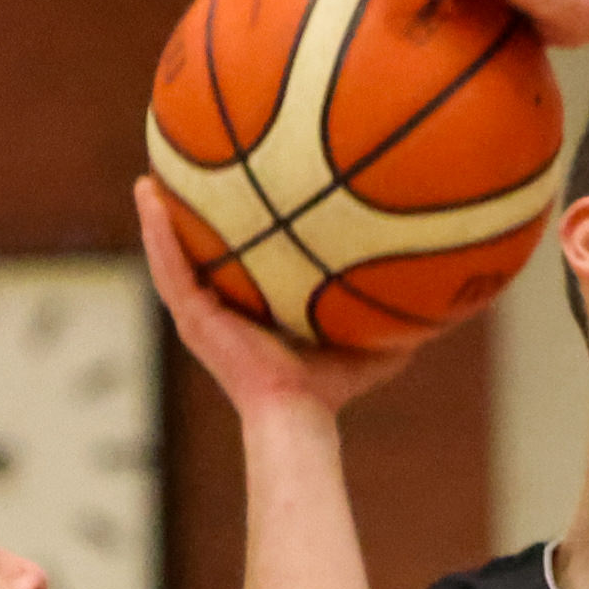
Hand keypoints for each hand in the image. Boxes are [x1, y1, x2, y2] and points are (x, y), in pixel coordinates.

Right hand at [133, 176, 420, 411]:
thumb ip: (392, 313)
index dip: (232, 230)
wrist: (298, 415)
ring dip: (158, 217)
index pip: (238, 263)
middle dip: (189, 216)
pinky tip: (148, 195)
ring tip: (148, 177)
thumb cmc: (330, 390)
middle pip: (199, 254)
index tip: (233, 191)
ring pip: (173, 256)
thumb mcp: (367, 342)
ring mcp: (202, 317)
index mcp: (252, 313)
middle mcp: (222, 312)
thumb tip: (441, 296)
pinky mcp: (192, 320)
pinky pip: (169, 267)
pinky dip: (157, 232)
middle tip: (182, 174)